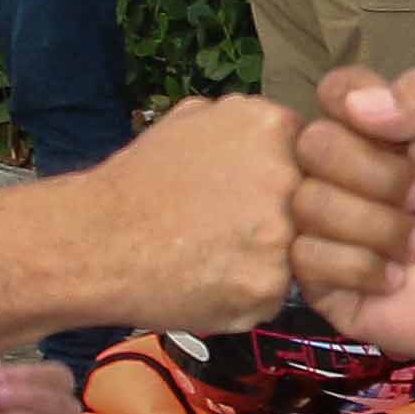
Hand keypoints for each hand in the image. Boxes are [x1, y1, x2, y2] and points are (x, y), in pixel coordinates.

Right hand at [67, 94, 303, 329]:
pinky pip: (279, 293)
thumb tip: (275, 134)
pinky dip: (251, 293)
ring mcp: (283, 234)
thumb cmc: (138, 180)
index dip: (293, 179)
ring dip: (272, 258)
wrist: (95, 241)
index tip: (260, 194)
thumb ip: (244, 126)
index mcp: (273, 126)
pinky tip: (213, 281)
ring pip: (303, 251)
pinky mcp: (269, 285)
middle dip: (288, 217)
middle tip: (240, 229)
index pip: (320, 155)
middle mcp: (288, 176)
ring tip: (222, 256)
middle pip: (318, 202)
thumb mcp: (192, 120)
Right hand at [292, 67, 414, 375]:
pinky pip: (307, 257)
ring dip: (377, 229)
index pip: (335, 90)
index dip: (358, 108)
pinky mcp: (318, 278)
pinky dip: (362, 269)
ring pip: (308, 203)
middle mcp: (342, 170)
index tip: (401, 136)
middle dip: (378, 177)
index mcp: (378, 128)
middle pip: (313, 144)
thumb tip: (358, 103)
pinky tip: (394, 279)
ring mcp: (325, 224)